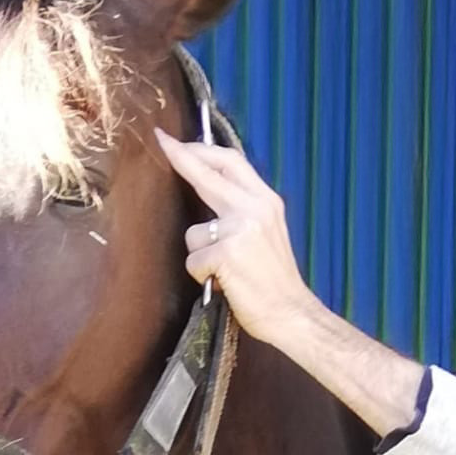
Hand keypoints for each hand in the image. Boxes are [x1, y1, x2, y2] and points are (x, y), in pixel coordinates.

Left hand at [154, 130, 319, 346]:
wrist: (292, 314)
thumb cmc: (275, 282)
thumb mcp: (268, 234)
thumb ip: (244, 210)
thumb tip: (212, 191)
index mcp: (267, 202)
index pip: (231, 162)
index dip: (201, 149)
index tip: (176, 140)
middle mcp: (255, 208)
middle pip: (208, 174)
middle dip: (181, 157)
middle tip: (163, 143)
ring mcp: (240, 229)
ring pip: (194, 232)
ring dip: (202, 255)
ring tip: (226, 272)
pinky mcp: (225, 253)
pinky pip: (194, 261)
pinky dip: (204, 277)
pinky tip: (226, 285)